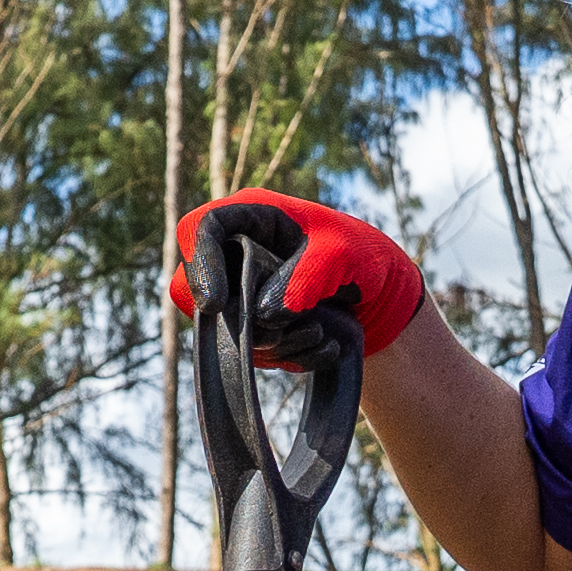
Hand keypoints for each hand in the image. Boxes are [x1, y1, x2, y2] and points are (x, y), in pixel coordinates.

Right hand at [170, 189, 430, 364]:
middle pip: (192, 286)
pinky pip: (246, 352)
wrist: (379, 296)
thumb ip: (307, 276)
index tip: (216, 304)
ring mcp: (236, 293)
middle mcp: (233, 253)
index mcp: (250, 215)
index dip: (201, 265)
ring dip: (268, 342)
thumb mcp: (343, 254)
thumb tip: (267, 315)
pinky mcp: (248, 329)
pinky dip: (284, 355)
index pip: (200, 229)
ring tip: (318, 331)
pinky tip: (321, 345)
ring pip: (218, 328)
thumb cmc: (360, 256)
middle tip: (276, 330)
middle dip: (233, 316)